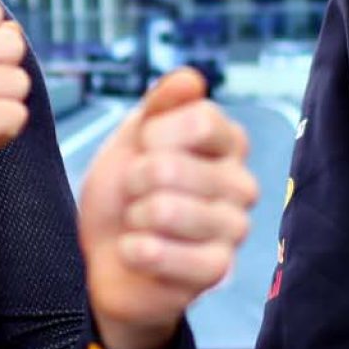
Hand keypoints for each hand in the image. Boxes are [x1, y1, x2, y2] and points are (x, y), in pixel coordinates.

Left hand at [79, 67, 256, 348]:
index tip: (143, 147)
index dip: (155, 134)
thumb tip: (191, 78)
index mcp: (228, 143)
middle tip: (135, 194)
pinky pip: (165, 254)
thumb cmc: (125, 194)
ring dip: (133, 217)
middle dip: (135, 179)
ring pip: (166, 210)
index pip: (201, 120)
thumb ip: (162, 103)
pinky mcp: (217, 270)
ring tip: (138, 223)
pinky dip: (134, 251)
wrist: (107, 258)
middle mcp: (241, 184)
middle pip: (173, 166)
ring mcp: (234, 229)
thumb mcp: (134, 137)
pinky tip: (136, 251)